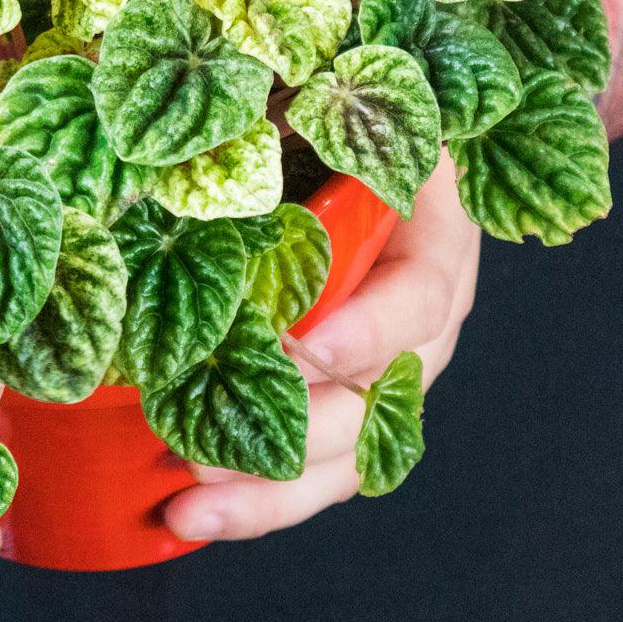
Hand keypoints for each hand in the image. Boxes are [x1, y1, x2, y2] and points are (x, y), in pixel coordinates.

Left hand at [164, 153, 479, 541]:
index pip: (417, 301)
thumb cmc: (368, 127)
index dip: (367, 330)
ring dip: (268, 491)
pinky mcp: (342, 395)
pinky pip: (314, 458)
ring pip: (343, 453)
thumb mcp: (361, 112)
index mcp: (433, 247)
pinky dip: (258, 490)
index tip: (304, 348)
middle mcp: (415, 326)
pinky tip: (193, 509)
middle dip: (295, 442)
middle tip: (206, 455)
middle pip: (375, 405)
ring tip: (189, 506)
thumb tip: (217, 121)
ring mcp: (380, 370)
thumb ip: (317, 117)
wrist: (396, 153)